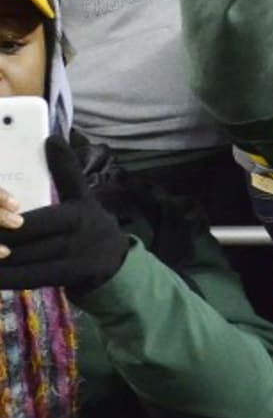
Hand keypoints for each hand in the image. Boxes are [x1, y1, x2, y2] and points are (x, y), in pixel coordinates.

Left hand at [0, 136, 129, 297]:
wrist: (115, 260)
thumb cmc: (88, 222)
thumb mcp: (82, 195)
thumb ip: (65, 170)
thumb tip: (51, 138)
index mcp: (76, 213)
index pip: (35, 221)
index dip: (9, 225)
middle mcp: (74, 238)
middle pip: (24, 242)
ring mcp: (70, 261)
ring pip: (23, 262)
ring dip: (0, 259)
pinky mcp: (63, 279)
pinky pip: (28, 279)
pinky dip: (7, 278)